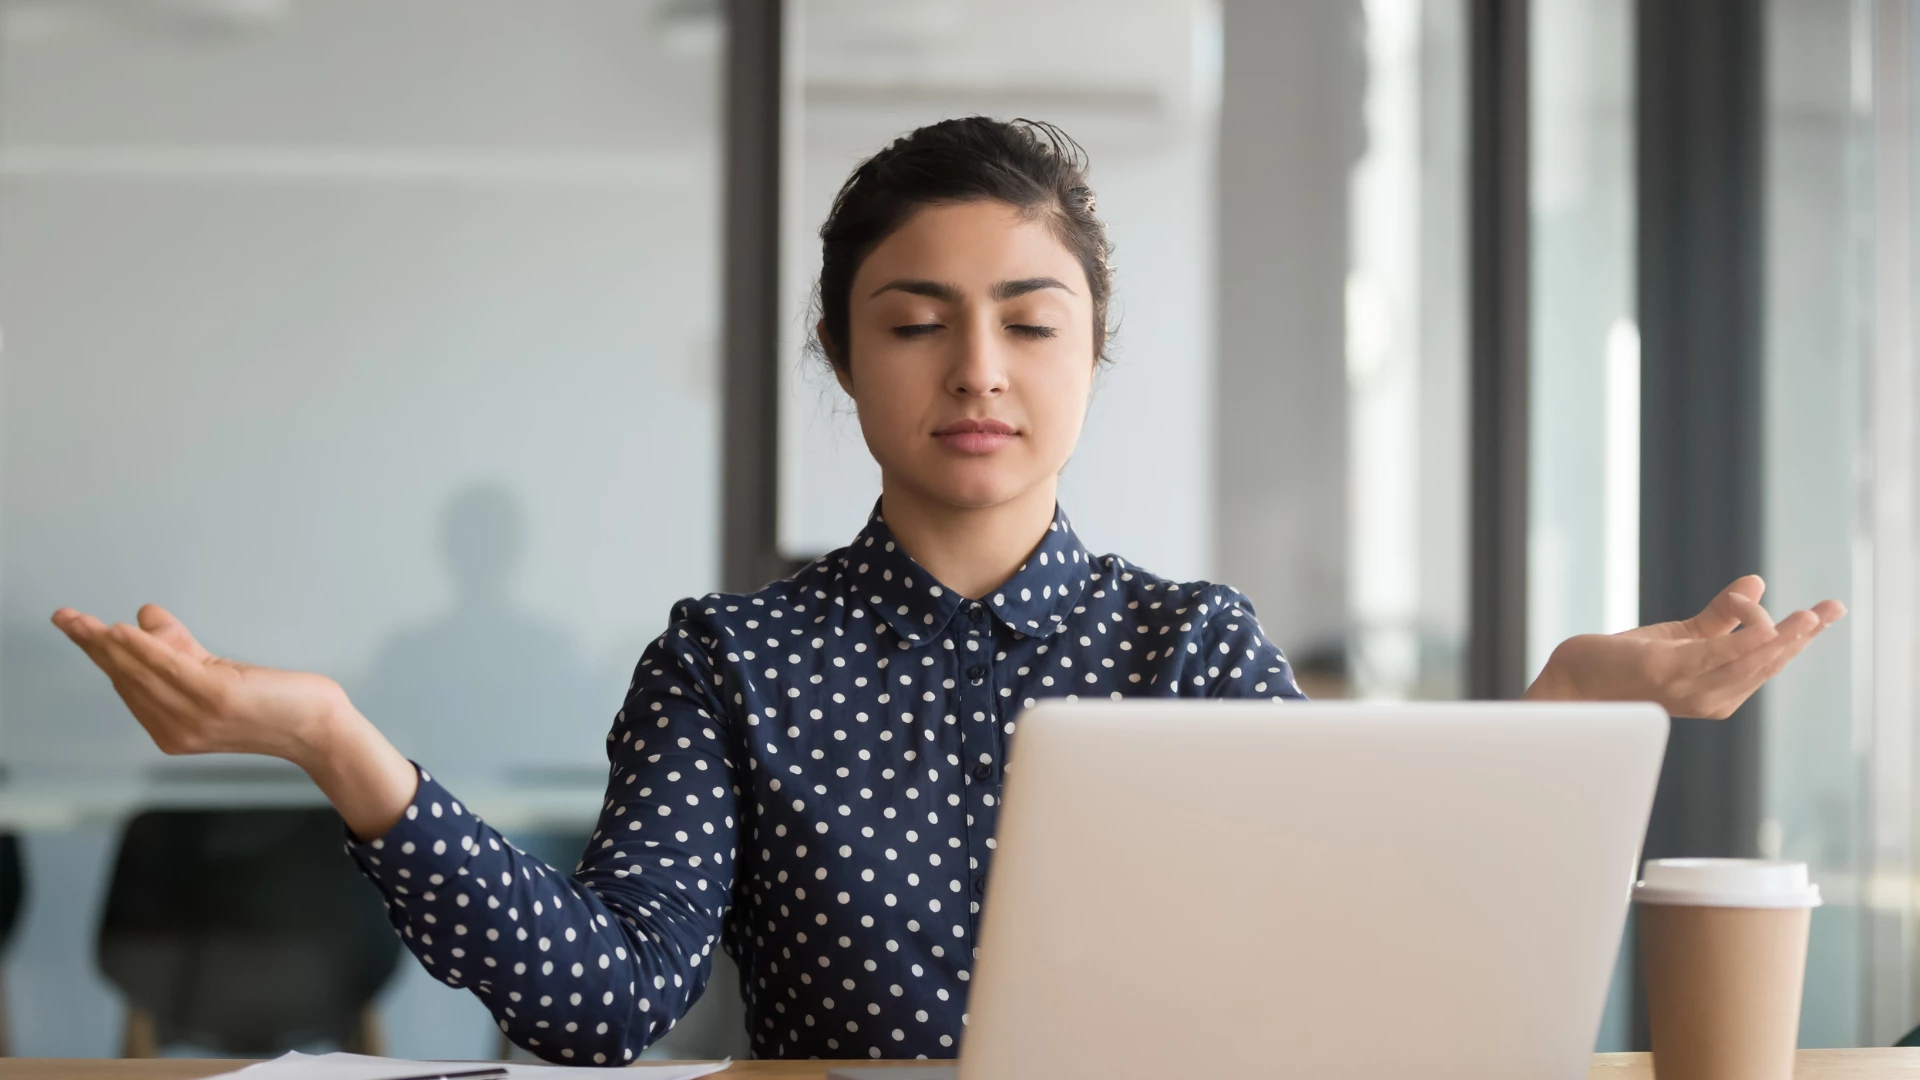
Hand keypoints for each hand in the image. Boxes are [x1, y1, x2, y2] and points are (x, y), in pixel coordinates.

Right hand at [51, 603, 348, 763]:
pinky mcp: (217, 699)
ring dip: (110, 644)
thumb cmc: (275, 702)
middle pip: (125, 678)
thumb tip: (145, 615)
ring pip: (142, 672)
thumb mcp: (218, 673)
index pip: (126, 684)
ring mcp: (194, 717)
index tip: (74, 626)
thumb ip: (180, 650)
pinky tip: (125, 630)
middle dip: (92, 646)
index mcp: (170, 728)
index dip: (99, 653)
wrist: (320, 729)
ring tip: (84, 622)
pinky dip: (145, 648)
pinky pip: (172, 668)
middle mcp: (175, 729)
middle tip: (64, 617)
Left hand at [1525, 575, 1844, 718]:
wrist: (1573, 682)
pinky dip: (1744, 643)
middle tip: (1828, 609)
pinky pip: (1716, 658)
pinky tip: (1767, 628)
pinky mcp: (1668, 674)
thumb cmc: (1624, 664)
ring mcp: (1691, 690)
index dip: (1801, 636)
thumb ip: (1721, 615)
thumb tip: (1757, 580)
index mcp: (1720, 691)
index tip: (1830, 608)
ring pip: (1748, 662)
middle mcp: (1712, 698)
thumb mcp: (1682, 635)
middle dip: (1801, 637)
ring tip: (1809, 617)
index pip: (1770, 661)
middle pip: (1767, 663)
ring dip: (1782, 639)